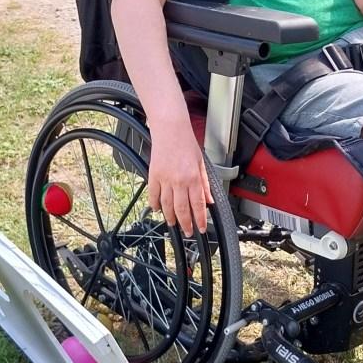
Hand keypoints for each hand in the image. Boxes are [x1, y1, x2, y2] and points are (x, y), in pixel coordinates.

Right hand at [147, 121, 212, 236]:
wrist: (170, 130)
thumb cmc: (187, 143)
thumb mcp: (201, 164)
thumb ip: (205, 184)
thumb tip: (209, 201)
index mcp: (193, 178)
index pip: (198, 205)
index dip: (199, 220)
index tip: (201, 229)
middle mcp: (179, 181)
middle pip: (181, 210)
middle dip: (185, 224)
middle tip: (187, 232)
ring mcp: (165, 180)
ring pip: (167, 205)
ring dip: (170, 218)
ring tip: (173, 224)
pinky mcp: (153, 176)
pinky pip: (153, 195)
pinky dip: (155, 205)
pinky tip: (158, 210)